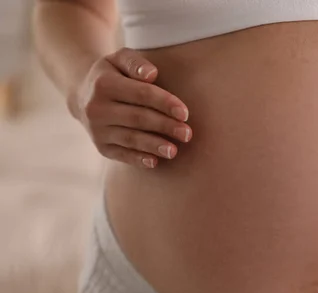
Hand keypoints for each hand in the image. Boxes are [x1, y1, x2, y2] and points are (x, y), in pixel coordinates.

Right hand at [69, 47, 191, 168]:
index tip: (185, 113)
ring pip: (131, 139)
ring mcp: (97, 130)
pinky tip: (155, 162)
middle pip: (138, 118)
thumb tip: (151, 75)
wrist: (83, 94)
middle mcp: (96, 108)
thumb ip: (136, 63)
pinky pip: (122, 154)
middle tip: (187, 134)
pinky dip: (138, 159)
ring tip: (174, 151)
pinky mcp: (101, 147)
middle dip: (165, 126)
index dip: (165, 103)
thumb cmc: (113, 74)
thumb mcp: (120, 59)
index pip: (141, 94)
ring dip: (154, 146)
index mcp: (104, 84)